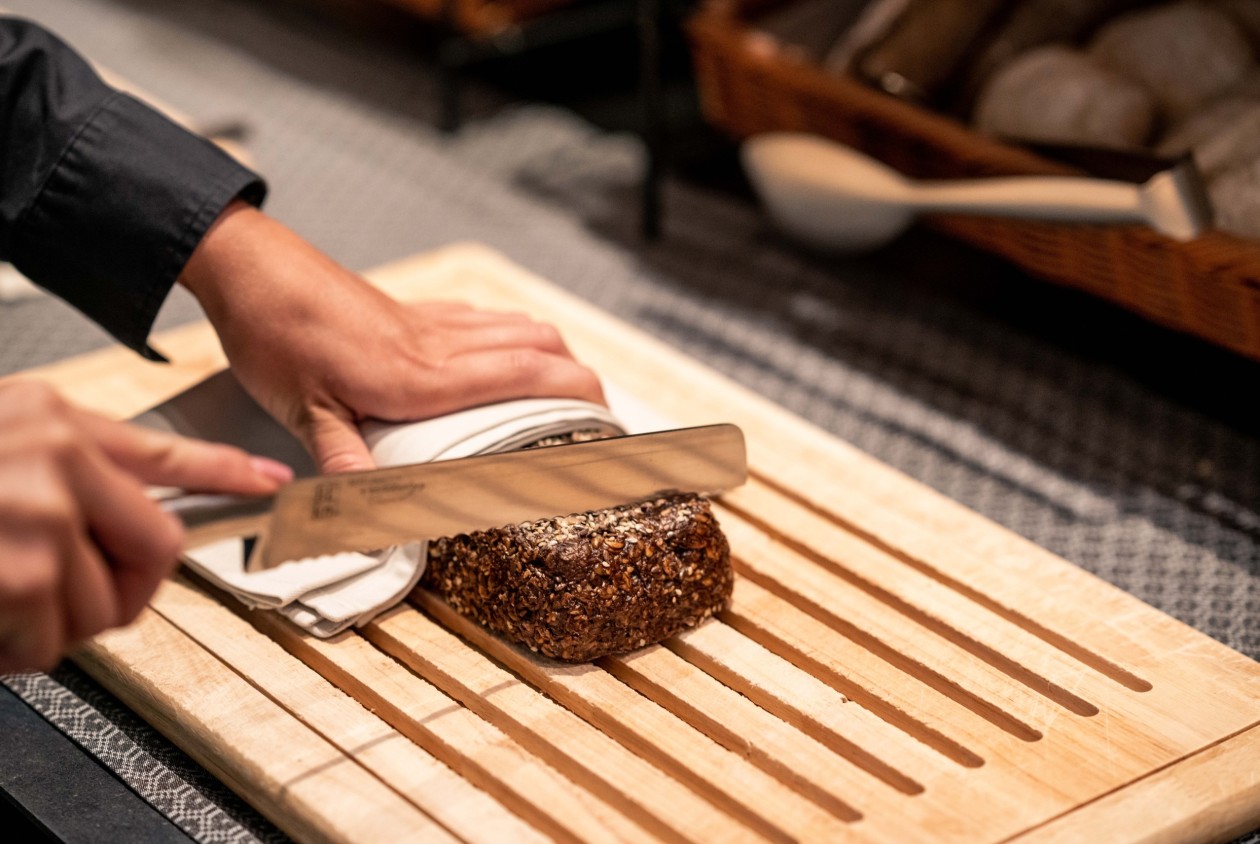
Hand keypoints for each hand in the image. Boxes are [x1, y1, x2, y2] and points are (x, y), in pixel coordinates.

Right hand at [0, 381, 291, 672]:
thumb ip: (65, 470)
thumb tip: (131, 520)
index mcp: (52, 419)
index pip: (167, 451)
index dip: (229, 474)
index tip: (274, 485)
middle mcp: (54, 451)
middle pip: (159, 544)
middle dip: (128, 591)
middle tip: (81, 604)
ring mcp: (38, 506)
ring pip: (109, 601)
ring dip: (61, 627)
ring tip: (8, 607)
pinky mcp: (20, 565)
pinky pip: (56, 638)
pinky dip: (22, 652)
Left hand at [181, 202, 604, 473]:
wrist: (254, 269)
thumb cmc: (274, 333)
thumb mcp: (299, 410)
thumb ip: (342, 459)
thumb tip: (363, 508)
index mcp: (423, 376)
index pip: (528, 377)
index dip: (580, 396)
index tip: (609, 423)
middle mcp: (440, 345)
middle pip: (541, 347)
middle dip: (582, 381)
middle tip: (598, 417)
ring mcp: (431, 321)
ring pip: (521, 326)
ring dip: (555, 354)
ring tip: (566, 389)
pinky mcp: (415, 310)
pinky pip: (486, 318)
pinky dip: (516, 335)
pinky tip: (506, 352)